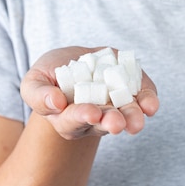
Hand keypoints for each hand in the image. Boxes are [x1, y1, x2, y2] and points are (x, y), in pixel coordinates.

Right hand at [21, 47, 158, 138]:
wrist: (78, 61)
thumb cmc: (52, 75)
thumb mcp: (34, 81)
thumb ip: (38, 95)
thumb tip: (55, 104)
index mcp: (69, 120)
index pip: (74, 121)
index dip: (82, 116)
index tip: (90, 113)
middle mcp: (96, 119)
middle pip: (104, 124)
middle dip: (111, 123)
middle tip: (117, 123)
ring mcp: (117, 108)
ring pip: (127, 116)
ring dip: (133, 117)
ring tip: (137, 120)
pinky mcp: (134, 94)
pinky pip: (143, 100)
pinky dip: (148, 101)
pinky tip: (150, 105)